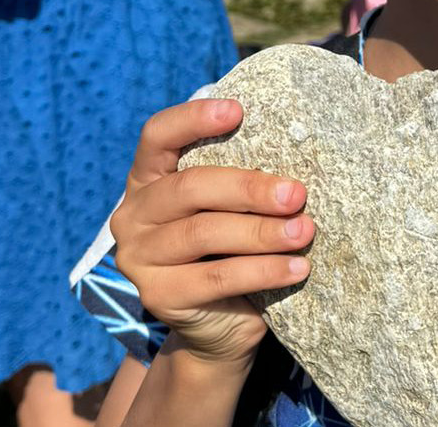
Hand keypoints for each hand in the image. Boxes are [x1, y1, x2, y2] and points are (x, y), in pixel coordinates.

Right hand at [109, 99, 314, 369]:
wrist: (218, 326)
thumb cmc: (230, 250)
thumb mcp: (229, 210)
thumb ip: (238, 182)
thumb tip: (296, 156)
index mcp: (147, 179)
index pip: (158, 136)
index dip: (193, 119)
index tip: (237, 111)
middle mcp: (133, 215)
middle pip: (190, 187)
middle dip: (250, 188)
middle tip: (297, 194)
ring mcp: (138, 258)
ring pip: (205, 233)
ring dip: (263, 232)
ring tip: (305, 232)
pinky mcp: (157, 297)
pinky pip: (217, 278)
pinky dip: (264, 271)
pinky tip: (297, 268)